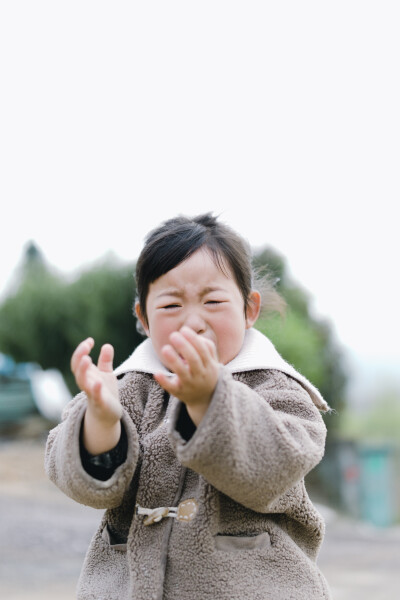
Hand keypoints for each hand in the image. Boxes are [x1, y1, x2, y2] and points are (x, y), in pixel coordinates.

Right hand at [71, 339, 121, 453]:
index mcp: (87, 375)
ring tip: (87, 359)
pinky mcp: (100, 404)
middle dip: (79, 358)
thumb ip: (105, 361)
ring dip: (83, 371)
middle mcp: (86, 384)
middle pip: (77, 370)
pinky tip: (99, 382)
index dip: (81, 350)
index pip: (78, 361)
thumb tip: (107, 345)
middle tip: (85, 347)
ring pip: (82, 383)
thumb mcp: (106, 375)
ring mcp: (92, 394)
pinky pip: (96, 397)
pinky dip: (96, 390)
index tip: (90, 340)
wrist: (108, 415)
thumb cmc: (105, 393)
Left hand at [154, 326, 219, 425]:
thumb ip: (207, 347)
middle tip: (173, 335)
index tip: (183, 329)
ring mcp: (190, 385)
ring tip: (165, 348)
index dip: (193, 339)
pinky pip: (171, 387)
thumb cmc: (206, 374)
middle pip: (193, 359)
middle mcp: (200, 375)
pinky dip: (164, 381)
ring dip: (174, 360)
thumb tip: (193, 334)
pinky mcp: (179, 393)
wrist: (206, 401)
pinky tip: (156, 373)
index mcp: (209, 365)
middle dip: (184, 346)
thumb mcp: (212, 362)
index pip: (203, 350)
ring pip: (182, 373)